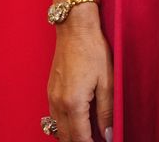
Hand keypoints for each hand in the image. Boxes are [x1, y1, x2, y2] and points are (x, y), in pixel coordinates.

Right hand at [47, 17, 113, 141]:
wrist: (74, 27)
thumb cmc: (92, 49)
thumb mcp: (107, 81)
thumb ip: (106, 111)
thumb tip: (108, 135)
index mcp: (73, 104)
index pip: (80, 139)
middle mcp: (58, 104)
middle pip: (66, 138)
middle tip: (97, 139)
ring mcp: (51, 97)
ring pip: (58, 130)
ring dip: (72, 136)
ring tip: (90, 133)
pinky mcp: (50, 90)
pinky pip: (54, 117)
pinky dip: (65, 125)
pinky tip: (78, 121)